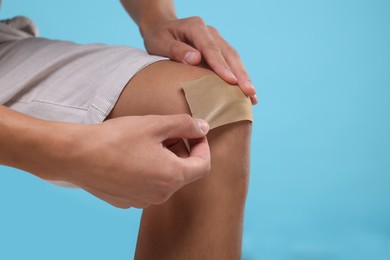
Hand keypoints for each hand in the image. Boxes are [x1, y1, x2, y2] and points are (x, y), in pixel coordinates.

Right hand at [64, 115, 210, 208]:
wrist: (77, 156)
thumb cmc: (116, 139)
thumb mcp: (155, 124)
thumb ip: (185, 125)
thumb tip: (203, 127)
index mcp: (172, 177)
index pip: (203, 165)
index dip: (202, 146)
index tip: (193, 133)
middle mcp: (161, 194)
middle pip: (184, 171)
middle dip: (181, 150)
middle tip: (165, 132)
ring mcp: (143, 200)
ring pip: (165, 178)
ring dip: (164, 159)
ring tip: (146, 142)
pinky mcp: (127, 201)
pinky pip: (147, 185)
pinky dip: (148, 170)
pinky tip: (132, 155)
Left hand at [141, 17, 257, 104]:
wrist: (161, 28)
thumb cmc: (158, 37)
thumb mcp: (159, 42)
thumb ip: (176, 50)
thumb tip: (195, 59)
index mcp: (196, 27)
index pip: (211, 49)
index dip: (222, 66)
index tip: (232, 81)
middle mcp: (210, 32)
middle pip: (229, 53)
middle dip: (241, 74)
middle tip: (249, 92)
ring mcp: (216, 39)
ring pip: (234, 58)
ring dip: (244, 76)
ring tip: (252, 96)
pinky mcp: (218, 48)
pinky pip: (231, 62)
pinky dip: (239, 76)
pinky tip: (246, 92)